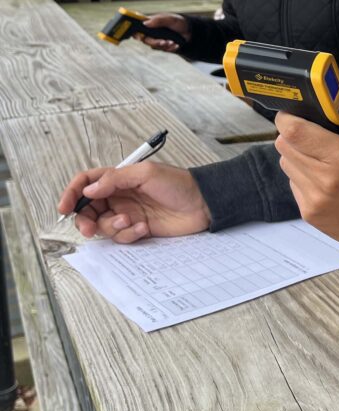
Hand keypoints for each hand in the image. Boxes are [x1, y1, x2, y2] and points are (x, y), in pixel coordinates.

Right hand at [58, 163, 210, 242]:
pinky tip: (144, 227)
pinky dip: (129, 234)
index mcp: (119, 179)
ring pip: (103, 226)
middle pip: (88, 209)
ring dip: (112, 227)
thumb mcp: (146, 173)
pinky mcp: (138, 229)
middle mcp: (120, 197)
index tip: (64, 207)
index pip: (87, 183)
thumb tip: (90, 189)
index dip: (72, 194)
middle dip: (85, 220)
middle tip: (89, 228)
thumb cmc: (178, 183)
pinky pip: (121, 237)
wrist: (202, 203)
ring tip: (131, 221)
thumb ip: (116, 179)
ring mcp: (128, 214)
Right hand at [135, 13, 189, 51]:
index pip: (138, 26)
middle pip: (145, 39)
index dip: (135, 32)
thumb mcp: (170, 19)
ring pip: (153, 46)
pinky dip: (170, 48)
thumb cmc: (179, 23)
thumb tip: (145, 23)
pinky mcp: (163, 46)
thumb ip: (158, 20)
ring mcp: (157, 39)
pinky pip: (162, 50)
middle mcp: (152, 31)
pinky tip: (176, 45)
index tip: (139, 36)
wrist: (191, 33)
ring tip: (172, 42)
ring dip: (163, 45)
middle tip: (163, 41)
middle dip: (154, 42)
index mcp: (151, 22)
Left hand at [274, 106, 338, 279]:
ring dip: (296, 157)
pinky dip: (302, 178)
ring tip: (320, 162)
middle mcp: (324, 179)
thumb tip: (335, 103)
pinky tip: (324, 182)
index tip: (290, 114)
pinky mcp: (308, 213)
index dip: (287, 119)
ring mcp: (314, 199)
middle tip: (309, 137)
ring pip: (285, 164)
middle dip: (292, 135)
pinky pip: (293, 184)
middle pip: (283, 145)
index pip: (294, 131)